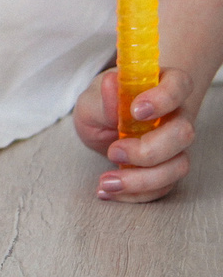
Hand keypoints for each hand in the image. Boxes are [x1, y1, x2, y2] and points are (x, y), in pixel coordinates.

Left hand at [75, 66, 198, 201]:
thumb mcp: (94, 99)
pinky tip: (109, 191)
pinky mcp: (168, 168)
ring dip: (143, 179)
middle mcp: (176, 116)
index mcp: (162, 87)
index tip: (136, 111)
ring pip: (178, 165)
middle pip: (183, 133)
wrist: (104, 122)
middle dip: (149, 149)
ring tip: (108, 181)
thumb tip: (111, 83)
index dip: (163, 99)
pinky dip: (136, 193)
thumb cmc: (103, 104)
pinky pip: (164, 186)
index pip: (178, 86)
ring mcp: (175, 145)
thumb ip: (104, 98)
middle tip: (115, 152)